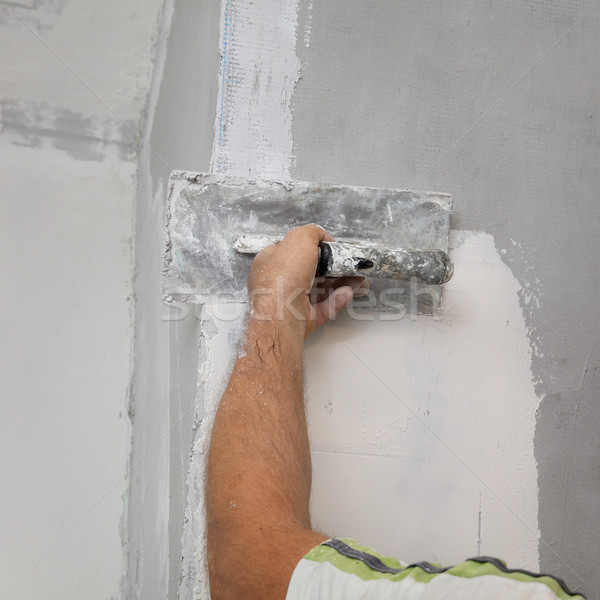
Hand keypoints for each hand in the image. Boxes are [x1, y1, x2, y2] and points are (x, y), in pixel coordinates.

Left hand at [248, 224, 368, 336]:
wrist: (281, 313)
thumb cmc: (284, 275)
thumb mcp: (299, 239)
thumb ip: (312, 233)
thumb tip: (321, 236)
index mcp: (270, 262)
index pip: (290, 250)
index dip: (310, 248)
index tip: (327, 250)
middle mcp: (278, 282)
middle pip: (307, 272)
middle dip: (329, 268)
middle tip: (345, 265)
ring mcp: (289, 302)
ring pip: (318, 290)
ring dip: (339, 283)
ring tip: (355, 278)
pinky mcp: (302, 318)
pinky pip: (323, 308)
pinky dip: (337, 300)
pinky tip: (347, 292)